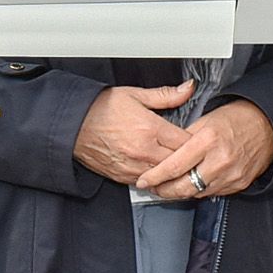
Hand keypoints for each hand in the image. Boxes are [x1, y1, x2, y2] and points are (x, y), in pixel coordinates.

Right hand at [75, 79, 197, 184]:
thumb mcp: (135, 94)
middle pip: (179, 163)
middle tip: (195, 155)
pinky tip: (159, 171)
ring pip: (165, 177)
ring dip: (173, 172)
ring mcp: (133, 166)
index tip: (200, 138)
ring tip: (180, 166)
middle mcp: (144, 151)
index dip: (196, 141)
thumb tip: (187, 89)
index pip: (186, 142)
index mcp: (150, 129)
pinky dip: (155, 178)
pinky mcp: (123, 176)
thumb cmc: (99, 108)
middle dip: (189, 160)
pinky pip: (147, 183)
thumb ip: (165, 95)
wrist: (72, 125)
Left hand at [138, 98, 272, 198]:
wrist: (268, 125)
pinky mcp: (238, 184)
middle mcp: (220, 160)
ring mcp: (230, 175)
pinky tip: (191, 185)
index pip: (175, 165)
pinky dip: (198, 191)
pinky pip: (212, 193)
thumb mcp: (206, 119)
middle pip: (183, 186)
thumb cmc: (237, 118)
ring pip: (196, 193)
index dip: (156, 176)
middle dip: (164, 190)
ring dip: (179, 192)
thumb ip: (184, 137)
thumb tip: (165, 152)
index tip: (143, 180)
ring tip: (168, 187)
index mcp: (208, 140)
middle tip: (152, 188)